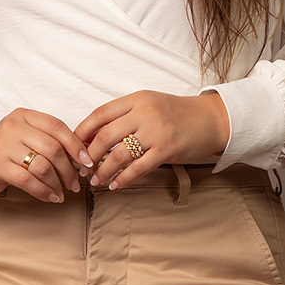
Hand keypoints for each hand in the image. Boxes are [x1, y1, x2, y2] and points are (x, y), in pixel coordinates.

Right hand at [0, 110, 94, 202]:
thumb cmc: (4, 151)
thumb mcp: (25, 136)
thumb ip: (48, 140)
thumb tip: (82, 156)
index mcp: (24, 115)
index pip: (57, 127)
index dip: (76, 145)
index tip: (87, 162)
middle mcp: (13, 127)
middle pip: (53, 148)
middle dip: (69, 169)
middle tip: (75, 183)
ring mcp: (4, 146)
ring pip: (42, 166)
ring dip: (57, 183)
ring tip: (62, 192)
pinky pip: (28, 181)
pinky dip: (44, 191)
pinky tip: (51, 197)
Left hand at [72, 91, 230, 189]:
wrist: (211, 120)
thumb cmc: (178, 114)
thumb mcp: (150, 105)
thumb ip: (126, 116)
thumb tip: (95, 135)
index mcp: (137, 99)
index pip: (100, 114)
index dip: (82, 131)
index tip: (73, 146)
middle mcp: (144, 113)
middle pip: (105, 135)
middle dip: (88, 155)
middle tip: (80, 168)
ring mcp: (156, 131)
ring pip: (119, 154)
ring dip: (103, 170)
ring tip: (95, 180)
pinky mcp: (167, 149)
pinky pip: (138, 167)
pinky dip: (123, 179)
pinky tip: (115, 185)